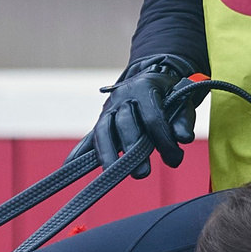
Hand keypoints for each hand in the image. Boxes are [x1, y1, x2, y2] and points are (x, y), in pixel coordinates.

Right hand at [79, 55, 196, 176]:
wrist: (152, 76)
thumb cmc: (170, 93)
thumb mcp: (183, 100)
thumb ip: (183, 119)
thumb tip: (183, 139)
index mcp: (145, 87)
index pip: (153, 117)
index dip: (164, 140)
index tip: (174, 159)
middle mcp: (123, 97)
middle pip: (124, 124)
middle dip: (133, 150)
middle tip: (142, 174)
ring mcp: (109, 109)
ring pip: (103, 131)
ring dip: (107, 154)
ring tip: (111, 175)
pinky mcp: (102, 122)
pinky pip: (89, 137)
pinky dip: (78, 152)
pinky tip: (67, 167)